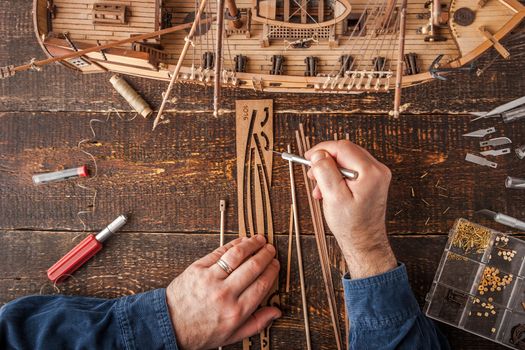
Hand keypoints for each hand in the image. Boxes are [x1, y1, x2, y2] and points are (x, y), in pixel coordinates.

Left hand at [166, 235, 280, 349]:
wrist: (169, 326)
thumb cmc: (200, 332)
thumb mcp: (232, 335)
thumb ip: (257, 323)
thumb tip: (276, 312)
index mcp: (236, 311)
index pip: (262, 284)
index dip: (272, 271)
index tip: (275, 265)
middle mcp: (225, 294)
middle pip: (253, 267)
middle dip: (265, 255)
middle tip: (270, 250)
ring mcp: (210, 279)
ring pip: (237, 255)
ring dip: (251, 244)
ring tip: (259, 240)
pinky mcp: (197, 269)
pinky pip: (219, 252)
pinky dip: (233, 244)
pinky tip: (241, 241)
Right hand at [304, 140, 396, 278]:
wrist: (364, 242)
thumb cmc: (350, 224)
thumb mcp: (333, 196)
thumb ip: (325, 171)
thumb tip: (319, 154)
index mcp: (370, 172)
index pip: (342, 147)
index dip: (322, 150)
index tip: (308, 158)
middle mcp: (378, 169)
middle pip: (345, 151)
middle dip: (325, 161)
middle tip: (312, 175)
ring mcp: (377, 174)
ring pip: (346, 160)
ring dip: (329, 170)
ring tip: (319, 188)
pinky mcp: (372, 180)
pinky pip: (351, 169)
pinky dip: (337, 176)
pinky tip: (328, 190)